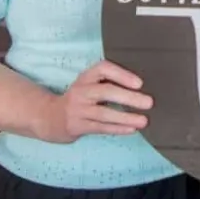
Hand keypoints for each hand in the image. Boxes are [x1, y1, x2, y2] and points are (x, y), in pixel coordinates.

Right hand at [35, 60, 152, 142]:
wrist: (50, 117)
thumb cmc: (81, 97)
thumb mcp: (89, 83)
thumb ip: (108, 82)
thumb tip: (140, 87)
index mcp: (86, 76)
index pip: (103, 69)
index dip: (121, 74)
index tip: (140, 83)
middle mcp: (81, 91)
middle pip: (105, 92)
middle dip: (129, 97)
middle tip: (149, 102)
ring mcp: (78, 110)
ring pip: (104, 113)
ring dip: (126, 117)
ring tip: (144, 120)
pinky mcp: (77, 126)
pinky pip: (100, 128)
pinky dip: (117, 128)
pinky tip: (132, 129)